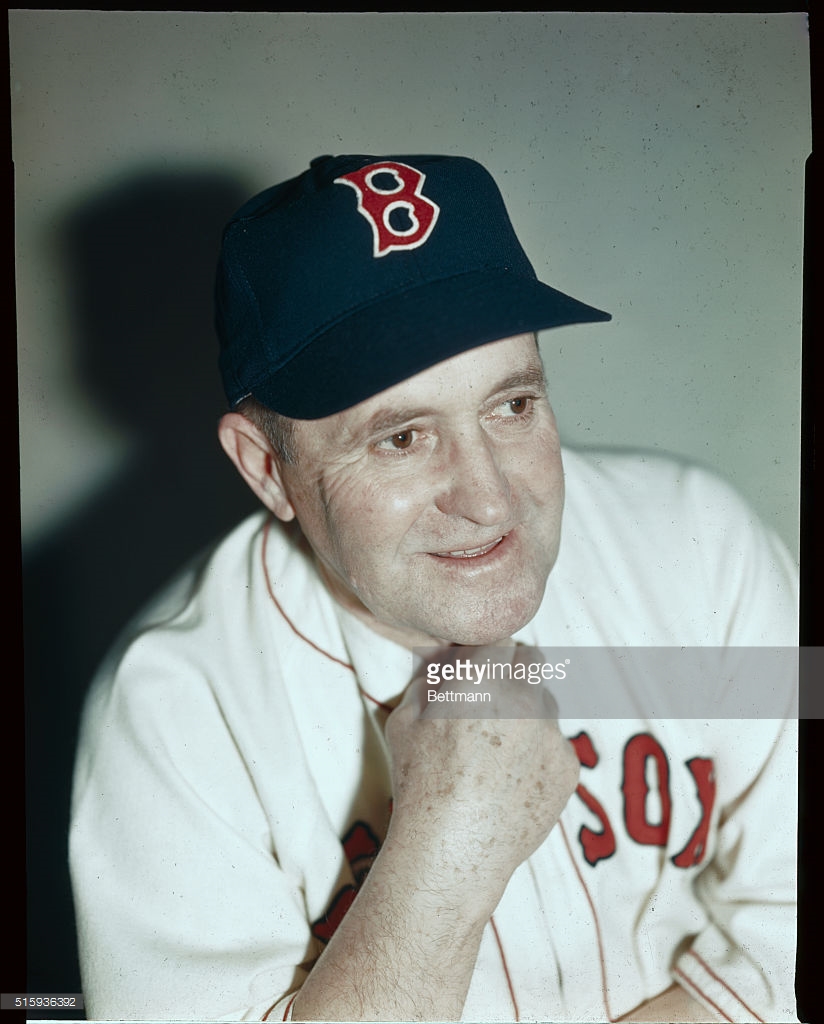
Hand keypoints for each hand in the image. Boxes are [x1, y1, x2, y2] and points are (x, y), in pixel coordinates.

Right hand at [385, 644, 579, 911]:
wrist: (452, 850)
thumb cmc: (419, 784)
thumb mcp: (404, 721)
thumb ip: (427, 680)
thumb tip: (442, 660)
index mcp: (482, 678)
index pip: (499, 639)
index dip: (485, 652)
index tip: (475, 667)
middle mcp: (524, 697)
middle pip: (531, 660)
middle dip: (513, 669)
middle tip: (491, 696)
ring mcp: (551, 732)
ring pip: (546, 702)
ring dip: (527, 711)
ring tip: (497, 749)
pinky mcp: (568, 766)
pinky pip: (555, 744)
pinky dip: (538, 752)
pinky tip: (511, 779)